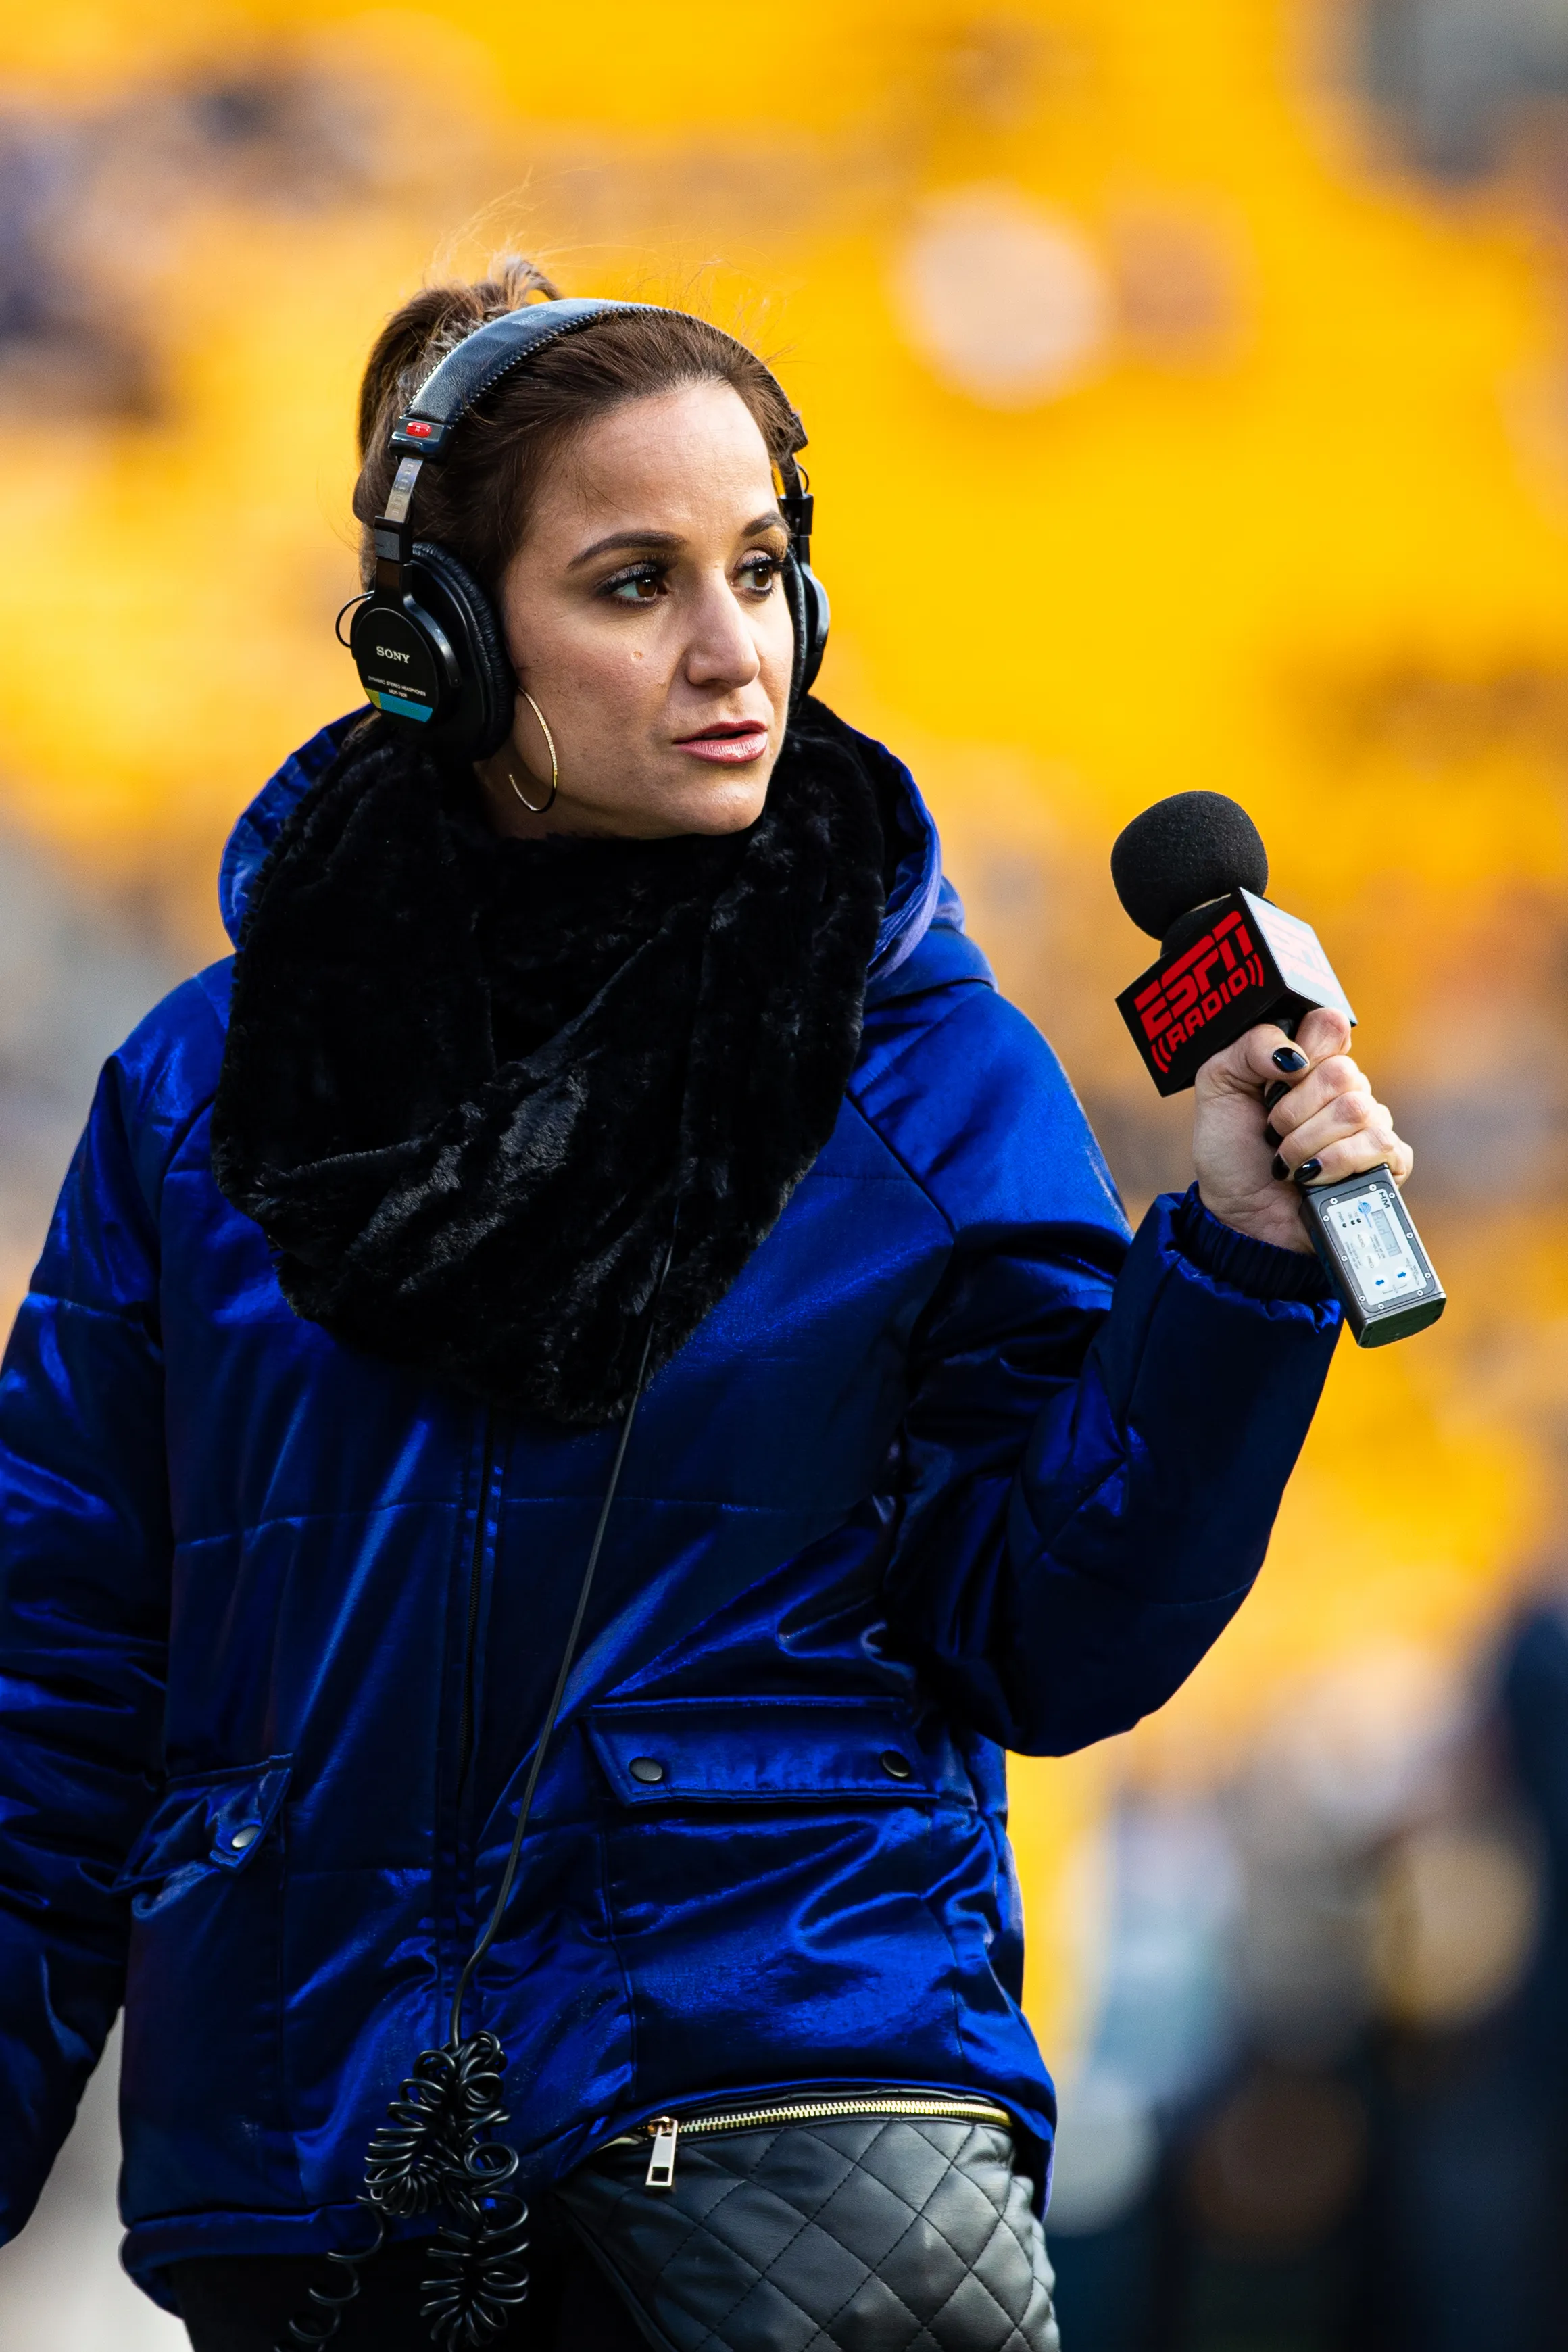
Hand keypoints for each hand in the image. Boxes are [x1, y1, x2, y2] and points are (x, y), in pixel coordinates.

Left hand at [1192, 1007, 1412, 1253]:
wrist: (1239, 1214)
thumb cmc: (1231, 1150)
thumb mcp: (1219, 1085)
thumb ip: (1250, 1047)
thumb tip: (1293, 1052)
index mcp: (1309, 1061)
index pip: (1328, 1025)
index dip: (1303, 1049)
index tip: (1276, 1077)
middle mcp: (1345, 1087)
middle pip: (1341, 1072)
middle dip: (1292, 1110)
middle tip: (1273, 1132)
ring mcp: (1370, 1123)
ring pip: (1357, 1109)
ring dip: (1306, 1142)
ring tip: (1287, 1161)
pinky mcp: (1387, 1161)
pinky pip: (1380, 1145)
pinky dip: (1335, 1164)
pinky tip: (1314, 1178)